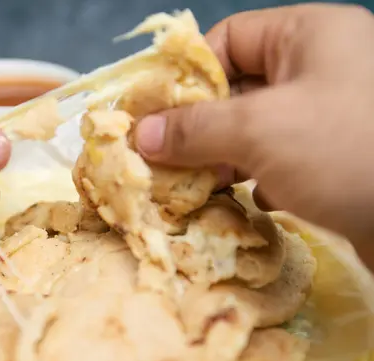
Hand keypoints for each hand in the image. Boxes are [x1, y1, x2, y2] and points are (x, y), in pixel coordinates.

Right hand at [134, 4, 373, 263]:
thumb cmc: (346, 151)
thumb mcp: (259, 130)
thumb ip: (194, 129)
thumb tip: (140, 136)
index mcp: (308, 35)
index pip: (228, 40)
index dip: (188, 76)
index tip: (156, 116)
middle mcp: (322, 68)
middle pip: (238, 88)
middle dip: (203, 126)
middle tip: (173, 159)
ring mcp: (333, 115)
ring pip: (257, 128)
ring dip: (227, 157)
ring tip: (207, 184)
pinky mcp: (339, 158)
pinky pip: (283, 158)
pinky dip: (261, 178)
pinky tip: (256, 199)